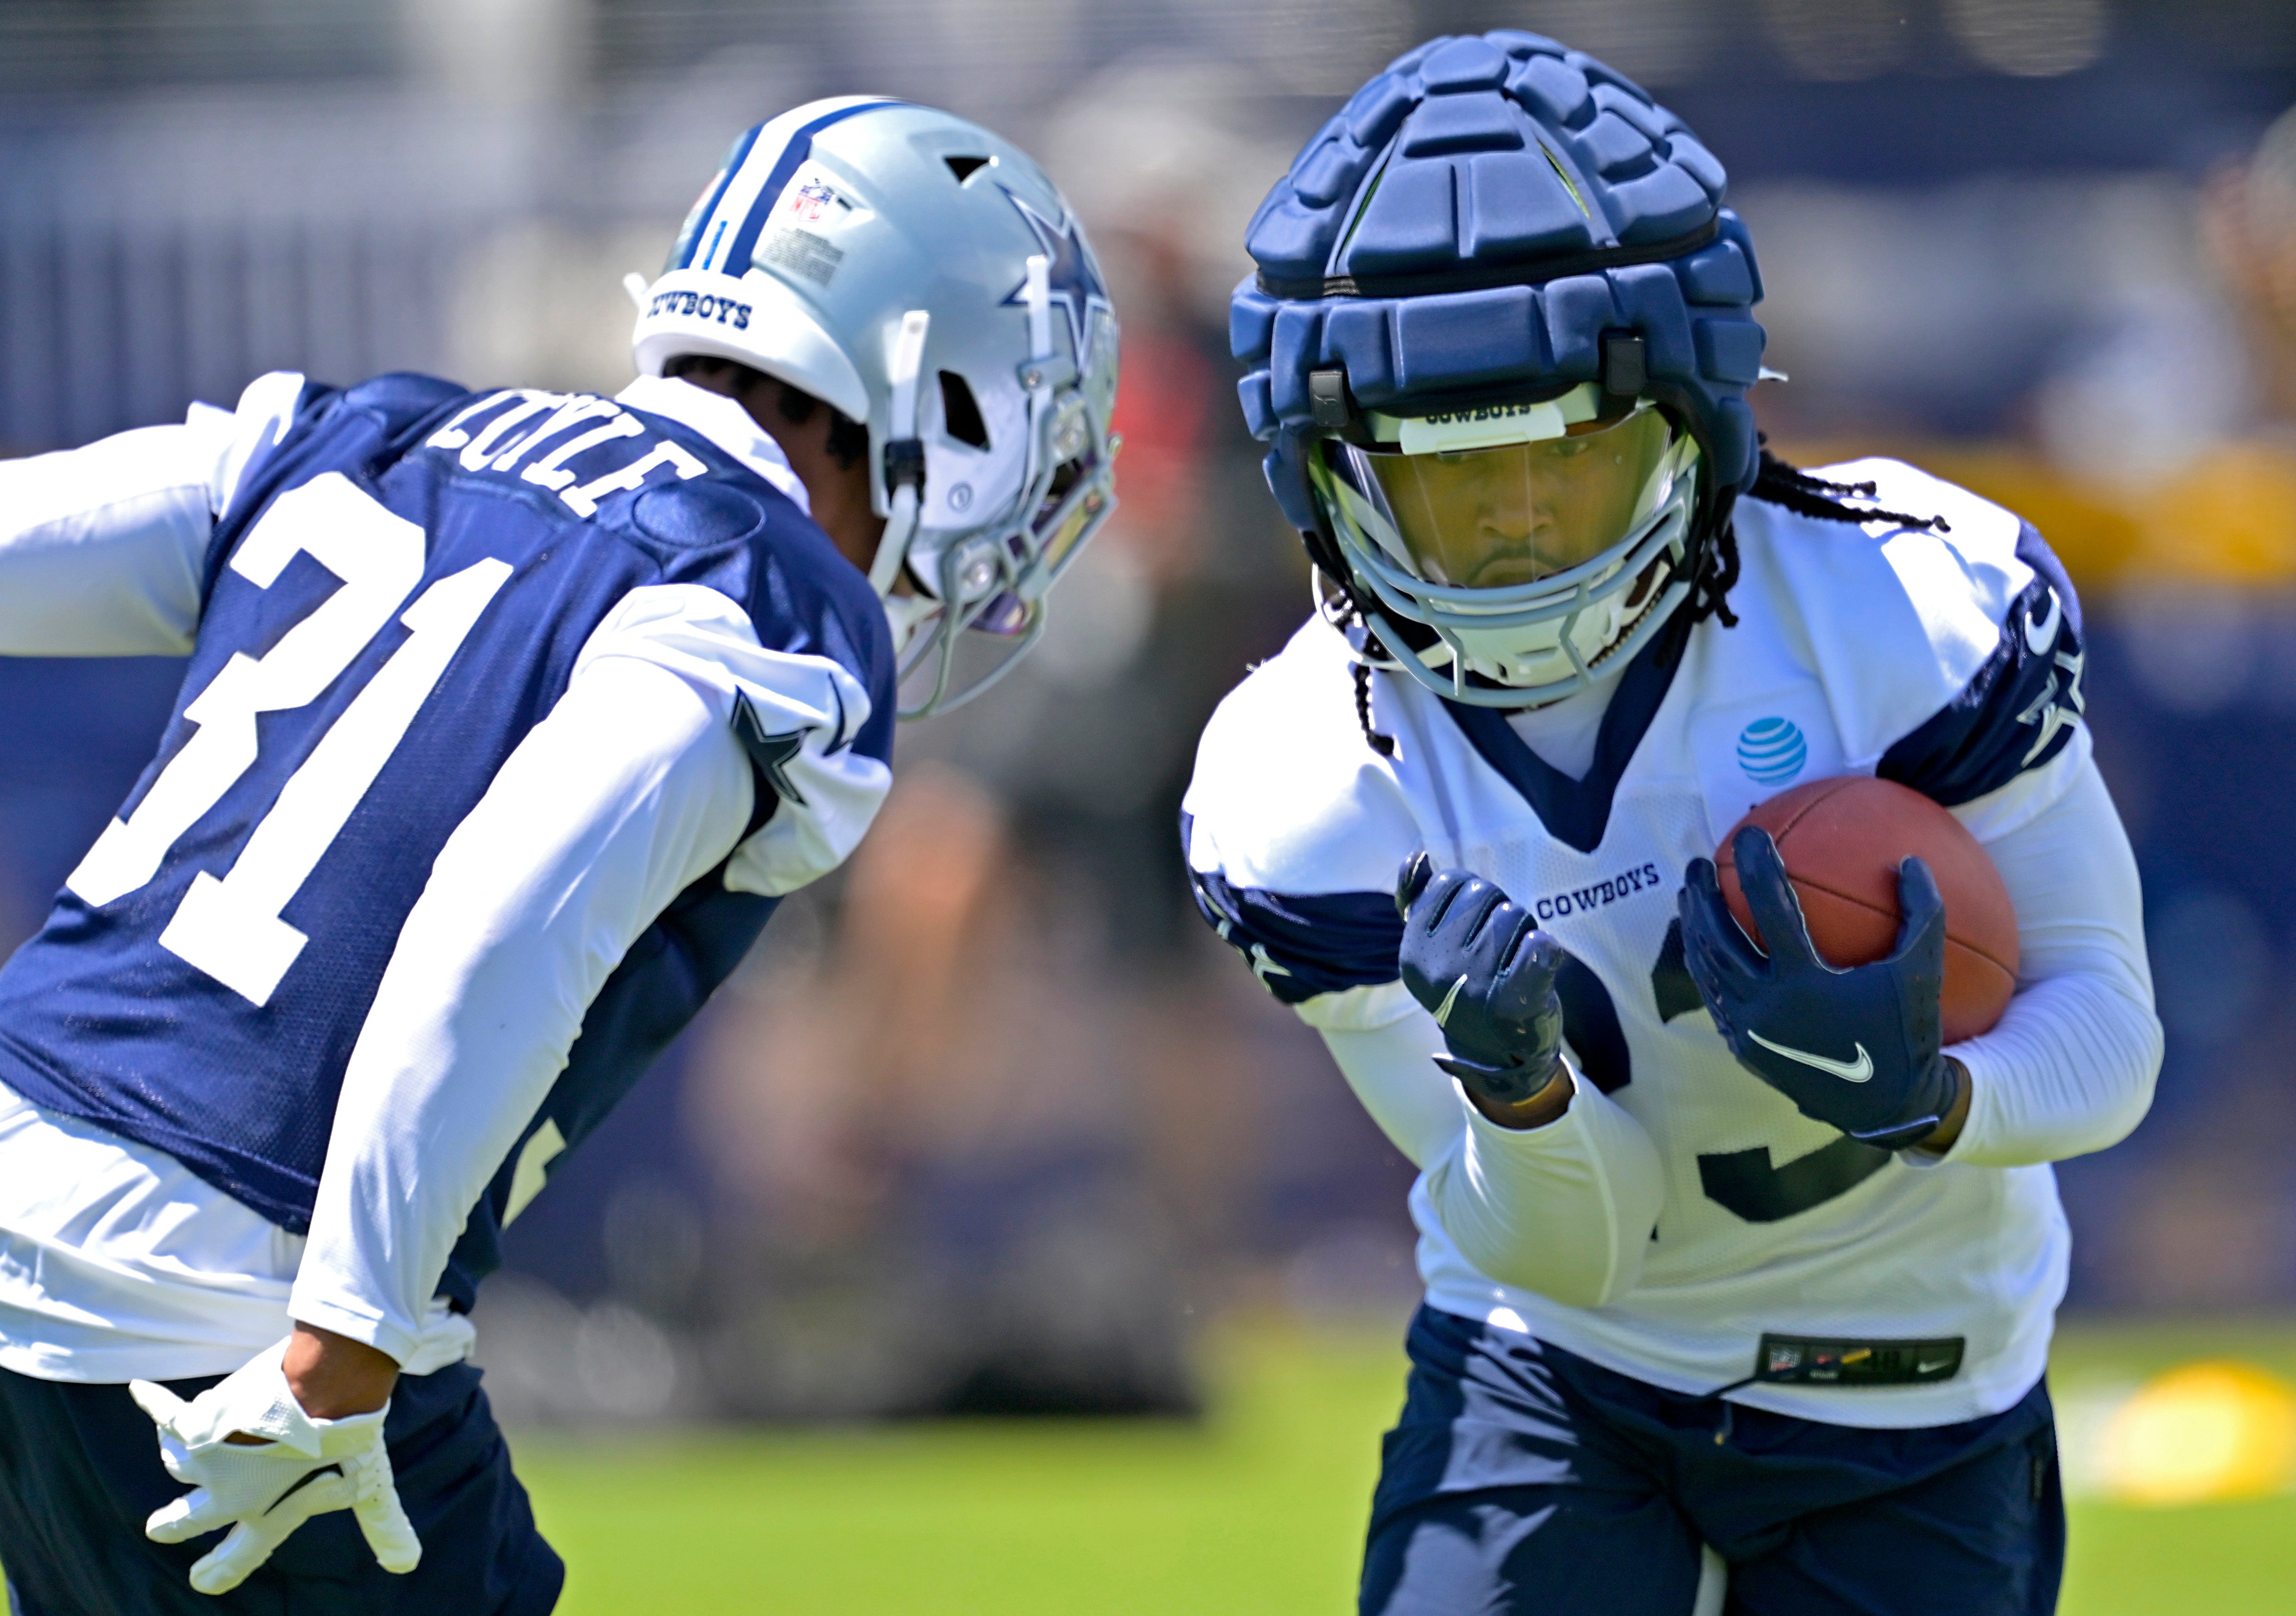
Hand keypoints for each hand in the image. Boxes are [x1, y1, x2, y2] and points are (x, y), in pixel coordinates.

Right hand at [129, 1335, 420, 1595]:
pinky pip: (165, 1415)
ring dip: (182, 1446)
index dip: (218, 1572)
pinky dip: (152, 1401)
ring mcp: (208, 1463)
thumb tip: (408, 1566)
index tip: (203, 1579)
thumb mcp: (366, 1486)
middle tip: (159, 1526)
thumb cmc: (349, 1438)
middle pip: (182, 1521)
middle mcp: (229, 1498)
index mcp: (268, 1517)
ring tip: (191, 1431)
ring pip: (177, 1461)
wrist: (326, 1391)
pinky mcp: (197, 1425)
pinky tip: (141, 1390)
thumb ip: (382, 1523)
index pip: (238, 1558)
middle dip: (168, 1524)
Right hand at [1396, 854, 1568, 1116]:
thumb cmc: (1466, 985)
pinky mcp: (1516, 1005)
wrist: (1495, 1055)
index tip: (1473, 927)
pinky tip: (1541, 964)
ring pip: (1516, 915)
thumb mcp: (1432, 948)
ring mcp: (1475, 988)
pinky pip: (1541, 946)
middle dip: (1499, 911)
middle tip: (1499, 947)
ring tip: (1515, 962)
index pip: (1452, 882)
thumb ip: (1419, 901)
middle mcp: (1438, 969)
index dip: (1472, 896)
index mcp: (1412, 951)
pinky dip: (1547, 949)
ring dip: (1524, 931)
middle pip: (1485, 894)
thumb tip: (1416, 858)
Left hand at [1679, 827, 1956, 1150]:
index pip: (1771, 908)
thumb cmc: (1908, 1032)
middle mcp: (1767, 1007)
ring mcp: (1749, 1030)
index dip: (1758, 865)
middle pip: (1717, 938)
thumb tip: (1912, 860)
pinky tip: (1704, 941)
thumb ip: (1923, 914)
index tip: (1750, 834)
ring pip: (1705, 968)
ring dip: (1693, 927)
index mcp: (1806, 984)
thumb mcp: (1924, 972)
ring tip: (1690, 895)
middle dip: (1702, 895)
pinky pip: (1713, 997)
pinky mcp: (1743, 1047)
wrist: (1887, 1106)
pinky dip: (1704, 964)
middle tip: (1699, 862)